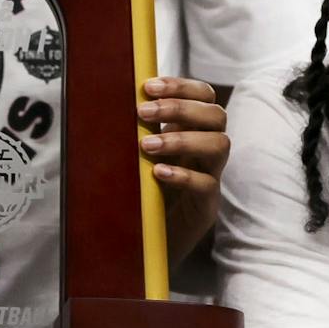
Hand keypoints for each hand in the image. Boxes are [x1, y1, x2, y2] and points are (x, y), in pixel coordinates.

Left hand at [137, 77, 229, 266]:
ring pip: (219, 145)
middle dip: (180, 108)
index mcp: (193, 131)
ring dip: (182, 139)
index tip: (149, 87)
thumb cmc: (139, 190)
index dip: (182, 86)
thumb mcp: (136, 153)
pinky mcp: (206, 206)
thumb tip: (109, 96)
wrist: (143, 241)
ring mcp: (211, 177)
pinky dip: (183, 174)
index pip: (205, 96)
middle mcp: (207, 150)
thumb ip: (135, 128)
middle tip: (143, 112)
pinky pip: (207, 185)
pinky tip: (157, 173)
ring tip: (147, 144)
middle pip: (217, 116)